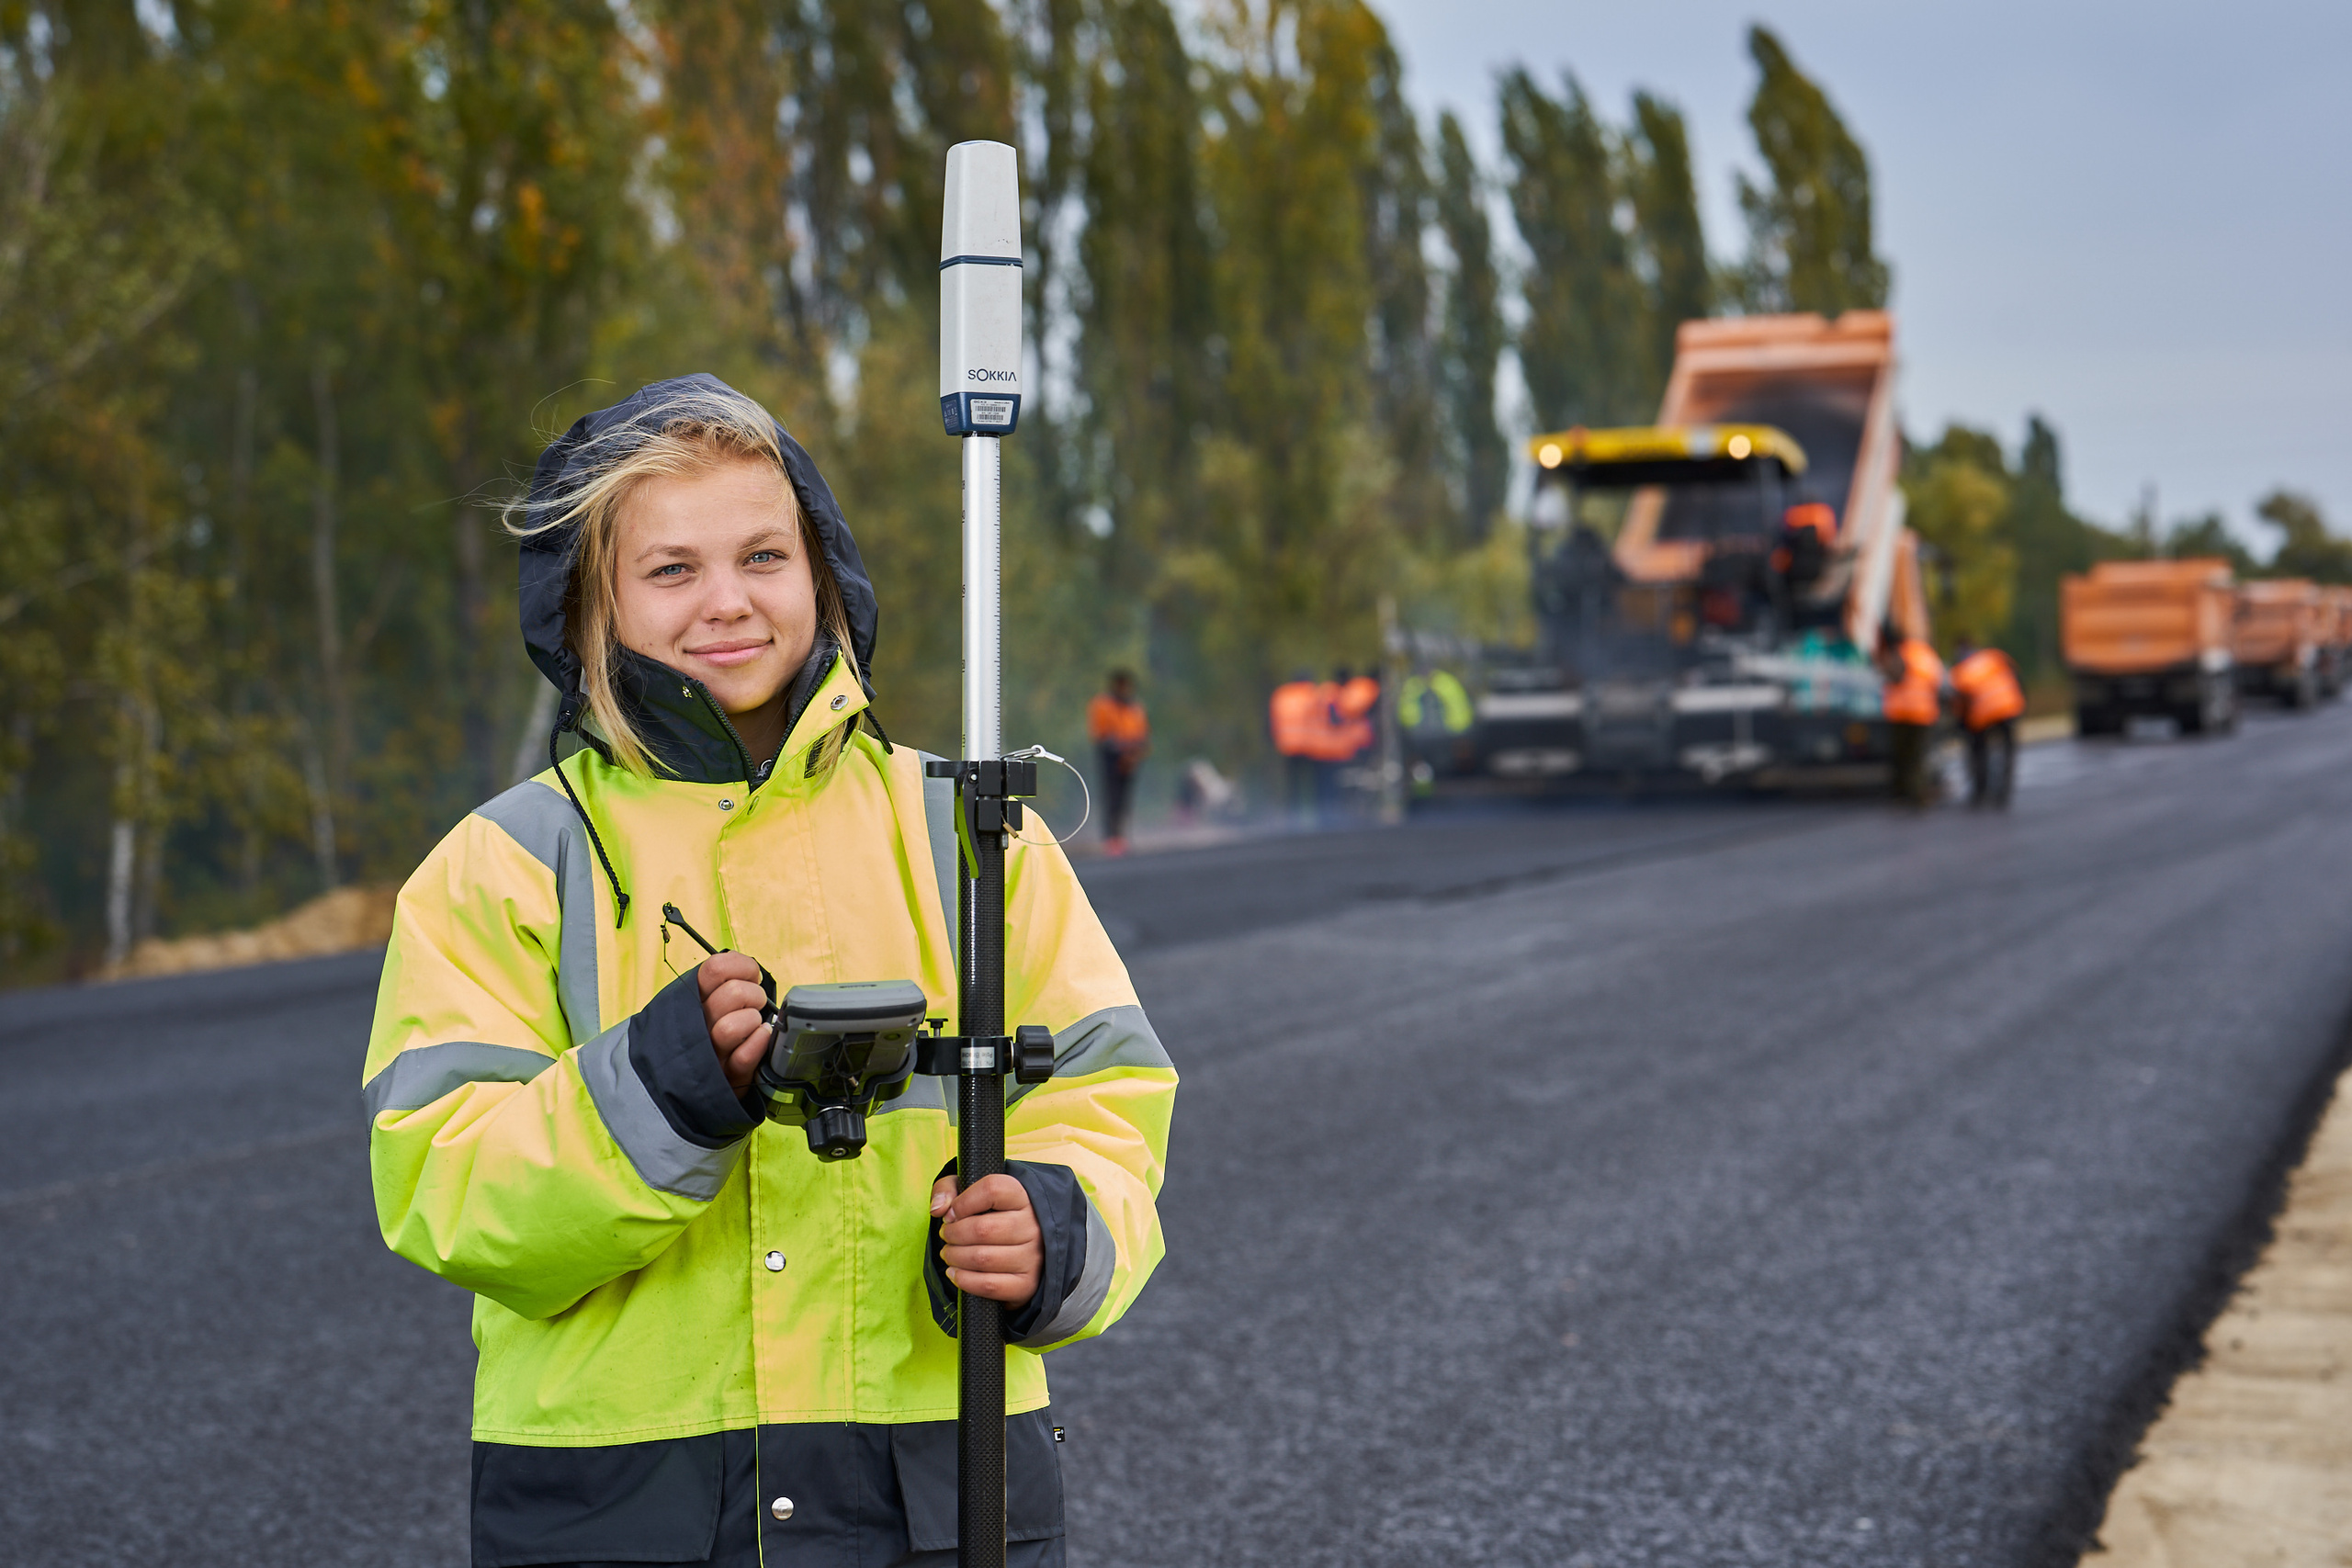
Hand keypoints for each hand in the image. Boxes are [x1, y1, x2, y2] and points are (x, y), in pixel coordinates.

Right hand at [697, 953, 771, 1093]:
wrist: (694, 1081)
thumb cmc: (711, 1034)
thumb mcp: (708, 1002)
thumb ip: (722, 981)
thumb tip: (744, 965)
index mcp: (692, 1000)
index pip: (714, 968)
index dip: (742, 967)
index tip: (751, 976)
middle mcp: (696, 1025)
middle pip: (732, 994)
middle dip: (754, 994)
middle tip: (754, 1004)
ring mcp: (710, 1053)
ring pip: (731, 1027)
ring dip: (752, 1021)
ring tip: (754, 1025)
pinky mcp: (726, 1078)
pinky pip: (743, 1058)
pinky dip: (757, 1044)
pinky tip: (761, 1037)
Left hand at [930, 1173, 1041, 1306]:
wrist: (1026, 1245)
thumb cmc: (993, 1215)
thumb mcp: (970, 1191)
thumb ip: (947, 1189)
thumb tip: (938, 1209)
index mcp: (1022, 1196)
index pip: (992, 1190)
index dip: (963, 1202)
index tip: (952, 1213)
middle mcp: (1033, 1226)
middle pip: (982, 1229)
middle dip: (953, 1234)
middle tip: (946, 1236)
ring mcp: (1032, 1257)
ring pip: (983, 1258)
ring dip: (955, 1257)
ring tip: (948, 1253)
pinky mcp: (1026, 1284)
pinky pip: (989, 1285)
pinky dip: (964, 1280)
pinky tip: (954, 1273)